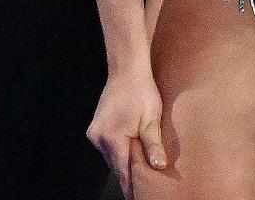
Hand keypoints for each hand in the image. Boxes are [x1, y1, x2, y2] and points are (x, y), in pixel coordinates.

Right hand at [87, 70, 166, 199]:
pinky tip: (131, 151)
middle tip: (145, 188)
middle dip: (130, 177)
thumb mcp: (152, 117)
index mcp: (113, 139)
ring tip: (140, 171)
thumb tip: (158, 167)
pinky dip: (119, 151)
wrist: (126, 68)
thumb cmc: (141, 90)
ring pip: (112, 157)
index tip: (141, 198)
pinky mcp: (96, 127)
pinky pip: (108, 147)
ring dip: (125, 162)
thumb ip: (153, 144)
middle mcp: (99, 139)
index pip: (123, 174)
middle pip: (117, 167)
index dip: (132, 188)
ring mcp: (95, 133)